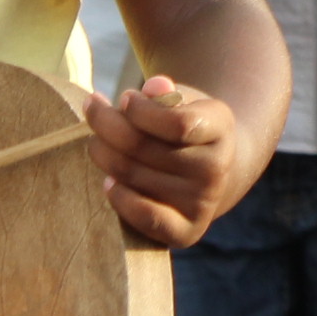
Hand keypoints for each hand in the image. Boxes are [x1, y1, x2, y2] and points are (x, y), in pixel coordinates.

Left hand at [80, 76, 244, 245]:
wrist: (214, 171)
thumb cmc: (186, 129)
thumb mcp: (184, 102)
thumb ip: (167, 93)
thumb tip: (155, 86)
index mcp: (221, 128)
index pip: (177, 123)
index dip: (139, 109)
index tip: (124, 98)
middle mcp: (216, 168)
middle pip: (141, 147)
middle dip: (106, 124)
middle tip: (95, 112)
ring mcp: (203, 201)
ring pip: (131, 175)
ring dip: (102, 153)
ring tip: (97, 142)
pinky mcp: (188, 229)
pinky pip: (144, 216)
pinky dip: (118, 197)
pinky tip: (108, 181)